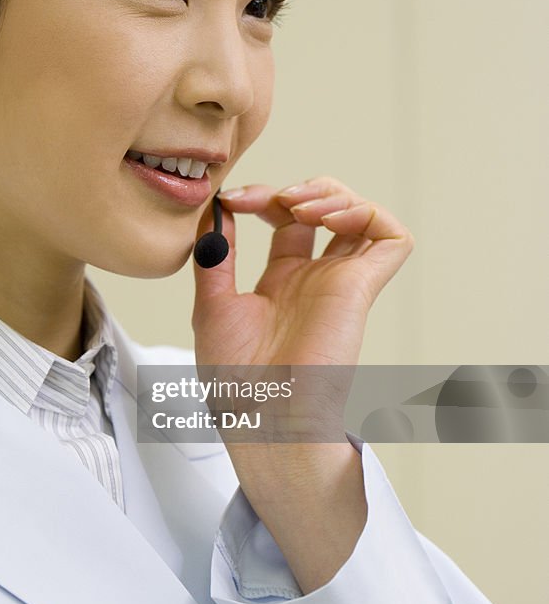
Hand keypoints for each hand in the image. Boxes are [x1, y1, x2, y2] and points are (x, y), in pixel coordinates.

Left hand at [191, 175, 413, 444]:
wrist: (262, 414)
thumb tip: (214, 214)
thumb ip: (216, 257)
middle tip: (270, 199)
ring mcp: (341, 281)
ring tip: (299, 207)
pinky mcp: (362, 288)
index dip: (263, 198)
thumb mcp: (212, 305)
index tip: (231, 200)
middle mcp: (315, 277)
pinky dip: (365, 212)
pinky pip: (391, 236)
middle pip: (324, 209)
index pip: (284, 219)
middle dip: (297, 189)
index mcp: (281, 281)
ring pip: (360, 214)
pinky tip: (327, 219)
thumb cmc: (237, 380)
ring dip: (332, 194)